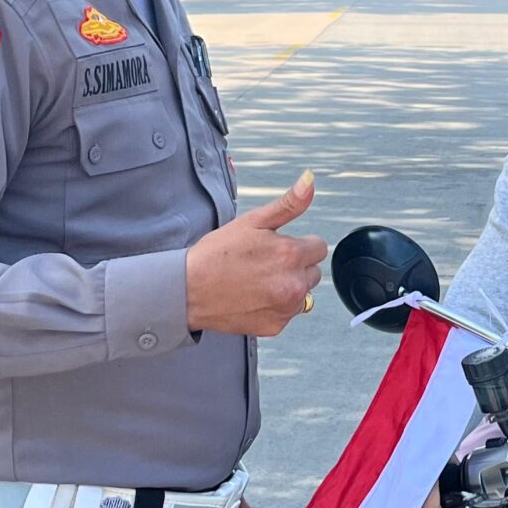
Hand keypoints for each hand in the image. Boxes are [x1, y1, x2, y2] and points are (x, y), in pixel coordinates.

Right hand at [187, 171, 327, 337]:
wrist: (188, 290)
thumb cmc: (217, 254)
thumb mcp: (253, 222)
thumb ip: (288, 204)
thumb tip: (310, 181)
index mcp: (291, 254)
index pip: (318, 247)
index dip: (297, 244)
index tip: (277, 248)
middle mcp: (294, 284)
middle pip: (313, 271)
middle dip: (295, 266)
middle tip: (264, 264)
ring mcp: (286, 308)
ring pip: (303, 293)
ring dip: (289, 287)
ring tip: (258, 281)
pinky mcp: (276, 326)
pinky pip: (288, 313)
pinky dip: (276, 306)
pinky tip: (254, 298)